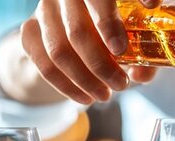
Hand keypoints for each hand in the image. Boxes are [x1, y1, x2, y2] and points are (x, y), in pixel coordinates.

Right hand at [19, 0, 160, 104]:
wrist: (84, 24)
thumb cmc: (118, 25)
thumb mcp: (137, 33)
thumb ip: (143, 49)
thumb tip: (140, 74)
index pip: (96, 0)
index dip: (108, 23)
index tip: (120, 49)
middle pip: (78, 31)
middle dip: (100, 65)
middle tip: (120, 84)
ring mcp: (45, 10)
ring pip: (58, 51)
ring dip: (84, 80)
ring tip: (104, 95)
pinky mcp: (30, 29)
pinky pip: (43, 63)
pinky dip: (65, 86)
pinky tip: (84, 98)